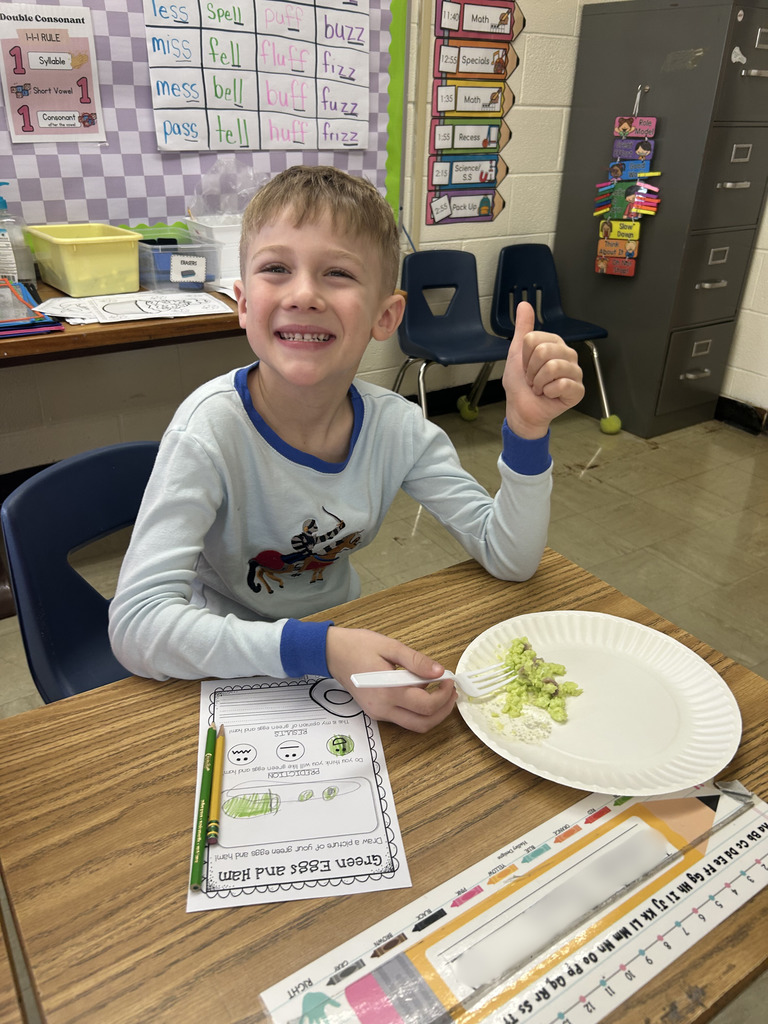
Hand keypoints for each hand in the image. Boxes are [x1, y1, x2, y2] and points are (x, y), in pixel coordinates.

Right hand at [326, 626, 455, 732]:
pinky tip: (421, 692)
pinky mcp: (375, 713)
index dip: (444, 696)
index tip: (449, 680)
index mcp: (388, 690)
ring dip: (432, 713)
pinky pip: (403, 719)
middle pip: (423, 724)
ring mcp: (378, 713)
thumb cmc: (358, 646)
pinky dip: (418, 711)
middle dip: (443, 711)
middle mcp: (383, 708)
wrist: (332, 653)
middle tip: (451, 692)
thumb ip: (416, 661)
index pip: (427, 705)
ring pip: (414, 725)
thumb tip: (439, 671)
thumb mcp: (390, 646)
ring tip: (440, 692)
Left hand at [502, 301, 584, 438]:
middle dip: (531, 370)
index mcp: (555, 344)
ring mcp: (575, 372)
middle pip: (543, 351)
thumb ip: (523, 328)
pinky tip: (550, 395)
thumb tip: (524, 304)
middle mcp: (568, 355)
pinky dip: (549, 393)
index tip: (526, 366)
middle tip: (533, 379)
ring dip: (539, 382)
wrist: (521, 410)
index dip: (524, 357)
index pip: (534, 339)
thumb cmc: (520, 384)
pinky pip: (562, 384)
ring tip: (540, 387)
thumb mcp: (517, 353)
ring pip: (552, 367)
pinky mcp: (578, 390)